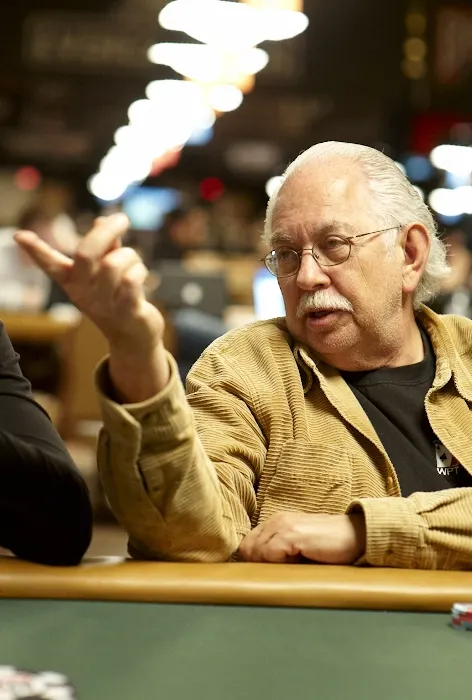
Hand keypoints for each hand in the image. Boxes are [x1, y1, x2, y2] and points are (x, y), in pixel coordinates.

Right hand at [14, 213, 163, 356]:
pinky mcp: (127, 311)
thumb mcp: (106, 272)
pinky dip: (140, 270)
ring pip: (113, 264)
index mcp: (73, 281)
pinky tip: (141, 275)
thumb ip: (105, 247)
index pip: (50, 265)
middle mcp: (84, 292)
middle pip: (85, 254)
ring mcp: (104, 304)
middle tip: (122, 218)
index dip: (36, 251)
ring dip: (129, 254)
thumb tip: (101, 220)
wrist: (133, 338)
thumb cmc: (118, 297)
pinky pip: (132, 281)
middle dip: (105, 231)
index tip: (19, 236)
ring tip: (133, 261)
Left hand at [238, 512, 365, 563]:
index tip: (271, 572)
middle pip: (247, 549)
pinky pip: (268, 554)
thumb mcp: (300, 547)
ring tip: (293, 566)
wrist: (357, 535)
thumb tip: (260, 573)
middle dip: (260, 565)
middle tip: (283, 571)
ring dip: (270, 565)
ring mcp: (282, 525)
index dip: (255, 561)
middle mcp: (276, 520)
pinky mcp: (291, 534)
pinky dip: (278, 564)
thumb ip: (280, 552)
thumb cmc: (331, 546)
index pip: (248, 544)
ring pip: (254, 552)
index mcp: (276, 522)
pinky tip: (298, 563)